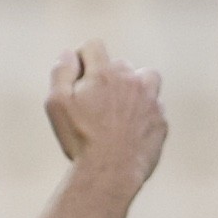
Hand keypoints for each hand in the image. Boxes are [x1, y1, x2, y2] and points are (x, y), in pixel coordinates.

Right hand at [44, 44, 167, 183]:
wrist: (111, 171)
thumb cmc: (80, 139)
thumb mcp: (57, 105)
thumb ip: (61, 73)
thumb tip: (68, 54)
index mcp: (103, 73)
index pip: (94, 46)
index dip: (83, 58)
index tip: (78, 77)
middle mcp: (131, 80)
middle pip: (119, 64)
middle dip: (107, 77)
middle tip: (95, 104)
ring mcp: (150, 99)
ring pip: (146, 78)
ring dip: (135, 86)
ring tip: (121, 108)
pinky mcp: (161, 119)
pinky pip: (155, 106)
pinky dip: (145, 112)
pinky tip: (130, 130)